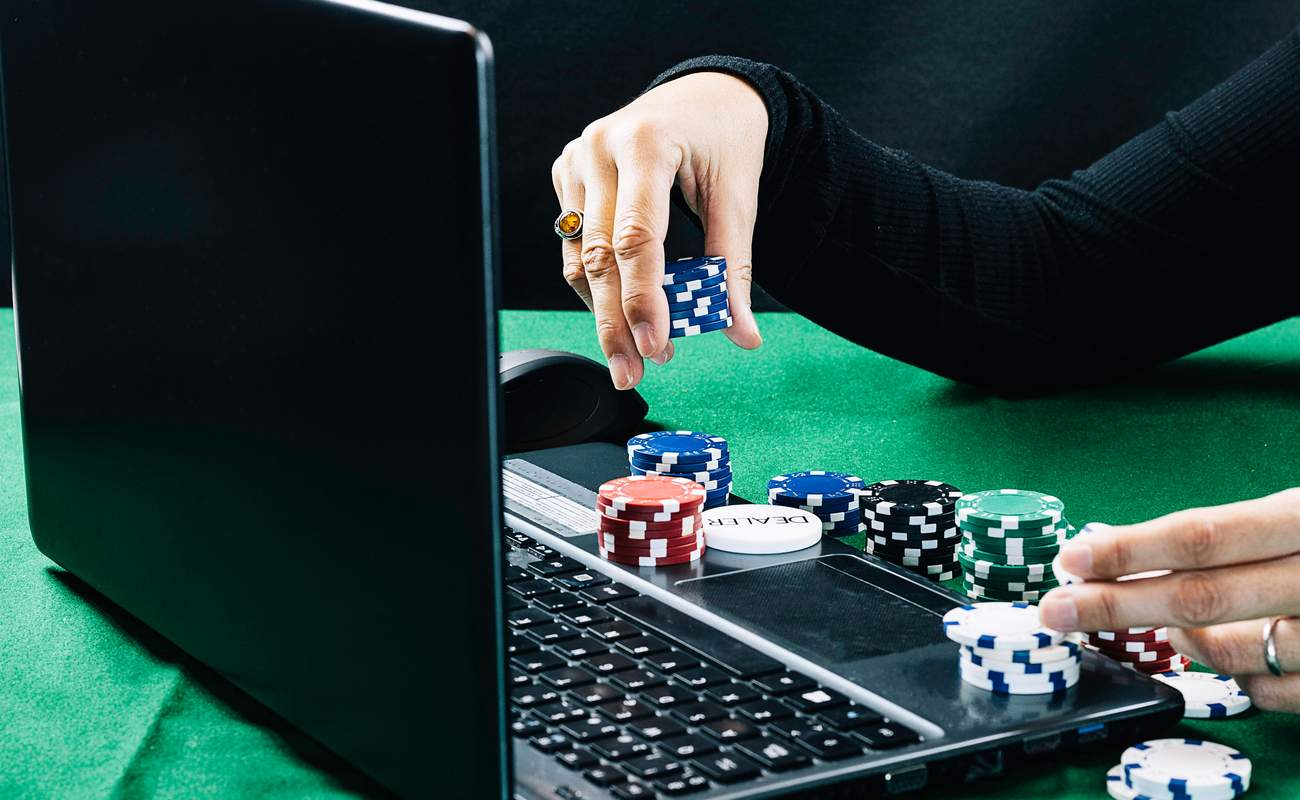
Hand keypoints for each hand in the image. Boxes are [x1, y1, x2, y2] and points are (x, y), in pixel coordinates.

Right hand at [551, 71, 766, 388]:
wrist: (705, 95)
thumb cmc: (725, 140)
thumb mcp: (740, 197)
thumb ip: (733, 267)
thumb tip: (742, 334)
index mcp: (646, 142)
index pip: (637, 237)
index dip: (643, 299)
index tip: (656, 347)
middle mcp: (599, 148)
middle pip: (599, 256)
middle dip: (617, 323)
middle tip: (635, 372)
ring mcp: (575, 159)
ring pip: (579, 257)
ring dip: (605, 312)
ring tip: (639, 351)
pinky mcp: (566, 174)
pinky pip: (574, 244)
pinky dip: (597, 284)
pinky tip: (623, 309)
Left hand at [1039, 488, 1299, 711]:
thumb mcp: (1292, 516)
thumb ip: (1225, 535)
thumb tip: (1117, 551)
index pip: (1201, 538)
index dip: (1130, 550)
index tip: (1071, 558)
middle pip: (1200, 599)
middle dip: (1116, 606)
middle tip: (1055, 610)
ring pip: (1226, 653)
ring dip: (1181, 640)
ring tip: (1173, 623)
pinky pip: (1262, 690)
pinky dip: (1231, 673)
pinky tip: (1225, 647)